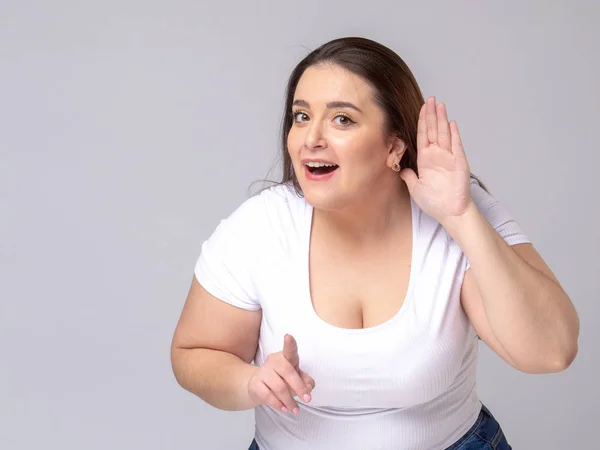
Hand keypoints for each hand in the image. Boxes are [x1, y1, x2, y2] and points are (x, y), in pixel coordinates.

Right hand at [247, 334, 314, 413]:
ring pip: (279, 387)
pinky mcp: (255, 383)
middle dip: (299, 387)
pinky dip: (278, 404)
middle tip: (307, 399)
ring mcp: (263, 371)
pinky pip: (268, 395)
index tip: (288, 336)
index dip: (289, 343)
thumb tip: (309, 387)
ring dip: (289, 400)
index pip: (289, 350)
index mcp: (286, 357)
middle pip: (287, 372)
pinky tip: (284, 408)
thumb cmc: (282, 380)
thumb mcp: (296, 379)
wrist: (258, 387)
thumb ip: (306, 381)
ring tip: (296, 409)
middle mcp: (274, 361)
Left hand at [400, 96, 472, 223]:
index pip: (422, 136)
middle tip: (430, 99)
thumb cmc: (435, 203)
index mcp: (425, 160)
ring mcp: (449, 158)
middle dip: (431, 115)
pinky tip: (451, 123)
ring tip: (439, 105)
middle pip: (433, 130)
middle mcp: (437, 156)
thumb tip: (401, 169)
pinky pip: (456, 146)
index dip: (422, 122)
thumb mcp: (416, 189)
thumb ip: (409, 177)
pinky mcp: (459, 162)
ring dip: (442, 119)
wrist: (451, 212)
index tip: (421, 109)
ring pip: (444, 134)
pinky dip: (454, 134)